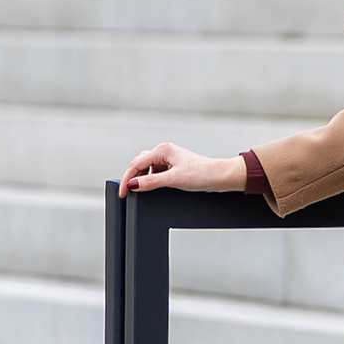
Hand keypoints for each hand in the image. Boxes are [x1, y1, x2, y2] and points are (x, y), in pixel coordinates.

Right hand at [117, 143, 242, 197]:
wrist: (220, 177)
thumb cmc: (202, 174)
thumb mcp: (173, 180)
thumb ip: (151, 181)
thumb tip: (133, 185)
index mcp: (162, 150)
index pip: (136, 164)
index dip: (127, 179)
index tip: (123, 193)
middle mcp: (164, 151)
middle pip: (139, 164)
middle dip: (133, 178)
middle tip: (128, 193)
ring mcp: (169, 159)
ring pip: (148, 168)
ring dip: (143, 178)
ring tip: (141, 191)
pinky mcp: (174, 166)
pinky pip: (157, 172)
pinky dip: (152, 180)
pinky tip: (154, 187)